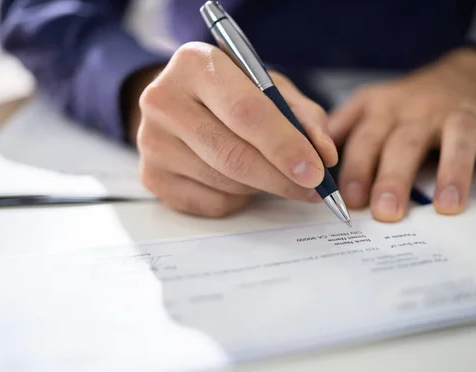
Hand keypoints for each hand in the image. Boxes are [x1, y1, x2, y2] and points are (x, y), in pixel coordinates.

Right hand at [134, 42, 336, 216]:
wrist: (182, 101)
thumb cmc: (232, 93)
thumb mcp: (271, 88)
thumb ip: (304, 117)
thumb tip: (324, 158)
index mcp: (195, 64)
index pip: (246, 112)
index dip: (285, 146)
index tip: (316, 172)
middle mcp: (162, 100)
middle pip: (233, 155)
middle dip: (281, 178)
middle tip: (312, 189)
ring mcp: (151, 142)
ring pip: (225, 183)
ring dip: (261, 187)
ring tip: (272, 173)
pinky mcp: (151, 176)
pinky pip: (210, 203)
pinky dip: (238, 200)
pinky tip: (240, 181)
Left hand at [329, 48, 475, 221]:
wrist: (459, 76)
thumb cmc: (405, 104)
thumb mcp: (367, 107)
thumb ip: (340, 132)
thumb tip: (310, 165)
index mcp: (383, 109)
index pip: (365, 139)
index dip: (357, 169)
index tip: (351, 201)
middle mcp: (420, 110)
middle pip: (405, 142)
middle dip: (394, 177)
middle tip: (387, 212)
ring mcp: (459, 114)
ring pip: (457, 139)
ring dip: (453, 171)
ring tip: (445, 207)